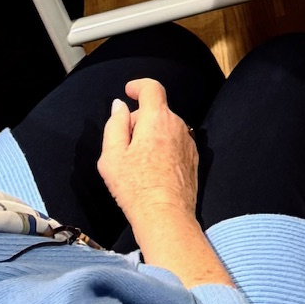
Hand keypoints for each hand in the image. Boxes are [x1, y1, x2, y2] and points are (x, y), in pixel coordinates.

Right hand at [98, 76, 199, 225]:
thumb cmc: (136, 188)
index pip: (152, 88)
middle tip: (124, 145)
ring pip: (166, 128)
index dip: (139, 86)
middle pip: (156, 111)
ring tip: (137, 164)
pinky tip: (152, 171)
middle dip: (139, 120)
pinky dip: (163, 148)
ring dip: (151, 135)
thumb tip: (120, 106)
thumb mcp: (112, 156)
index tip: (129, 92)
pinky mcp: (193, 160)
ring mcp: (188, 143)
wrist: (166, 217)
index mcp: (157, 119)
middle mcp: (177, 126)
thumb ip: (115, 124)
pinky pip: (175, 143)